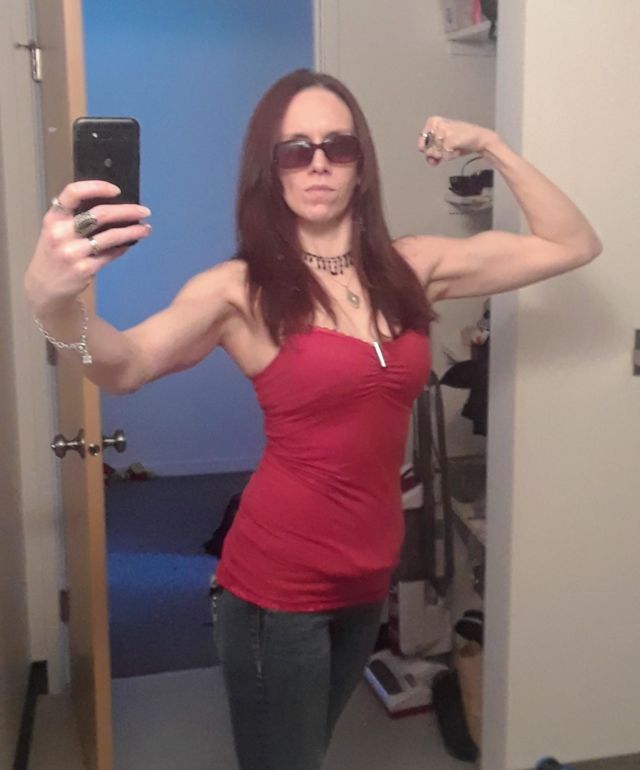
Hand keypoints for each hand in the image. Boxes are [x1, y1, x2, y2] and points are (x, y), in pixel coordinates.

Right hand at [24, 180, 151, 312]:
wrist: (45, 286)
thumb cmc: (54, 253)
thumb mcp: (55, 231)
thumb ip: (74, 218)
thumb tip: (113, 207)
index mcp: (53, 218)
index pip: (72, 193)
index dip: (96, 187)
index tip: (116, 190)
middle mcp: (61, 233)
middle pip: (100, 214)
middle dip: (127, 211)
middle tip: (144, 211)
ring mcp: (73, 252)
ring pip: (111, 236)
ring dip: (133, 231)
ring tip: (146, 229)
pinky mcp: (85, 269)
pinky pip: (111, 254)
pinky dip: (123, 247)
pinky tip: (131, 243)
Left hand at [417, 117, 496, 166]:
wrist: (479, 138)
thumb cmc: (462, 139)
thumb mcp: (442, 143)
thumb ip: (432, 152)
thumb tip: (429, 160)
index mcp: (433, 121)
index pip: (421, 145)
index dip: (431, 150)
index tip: (440, 145)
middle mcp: (437, 124)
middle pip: (428, 151)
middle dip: (439, 153)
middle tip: (450, 145)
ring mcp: (444, 132)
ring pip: (436, 154)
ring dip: (446, 154)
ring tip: (454, 146)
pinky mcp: (450, 140)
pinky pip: (445, 157)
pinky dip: (452, 156)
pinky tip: (458, 148)